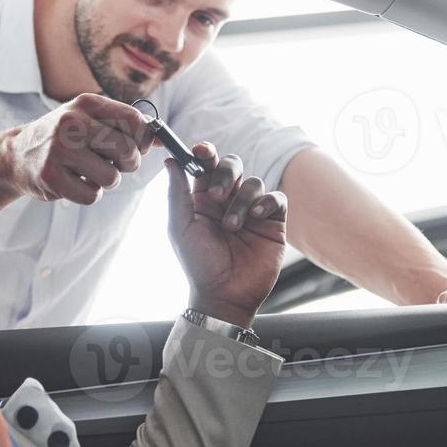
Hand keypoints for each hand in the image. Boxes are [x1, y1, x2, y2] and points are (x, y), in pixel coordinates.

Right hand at [4, 93, 153, 204]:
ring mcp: (60, 149)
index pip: (135, 120)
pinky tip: (76, 183)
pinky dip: (90, 194)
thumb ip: (124, 127)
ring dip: (108, 180)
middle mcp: (72, 122)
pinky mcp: (51, 176)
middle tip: (116, 164)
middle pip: (127, 150)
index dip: (142, 139)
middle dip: (128, 163)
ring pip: (112, 177)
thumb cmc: (63, 137)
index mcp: (87, 103)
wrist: (16, 154)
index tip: (135, 147)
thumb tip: (160, 139)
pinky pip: (92, 195)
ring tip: (90, 172)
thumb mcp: (90, 119)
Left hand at [166, 144, 286, 328]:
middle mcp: (228, 200)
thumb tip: (171, 160)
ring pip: (253, 182)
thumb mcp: (180, 227)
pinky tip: (256, 217)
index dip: (205, 153)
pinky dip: (266, 201)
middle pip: (232, 165)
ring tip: (232, 227)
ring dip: (241, 201)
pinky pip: (276, 197)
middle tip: (216, 196)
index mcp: (203, 199)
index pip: (206, 165)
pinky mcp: (273, 222)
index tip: (201, 151)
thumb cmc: (199, 264)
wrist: (225, 294)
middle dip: (225, 173)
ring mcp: (252, 210)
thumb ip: (177, 193)